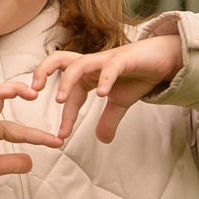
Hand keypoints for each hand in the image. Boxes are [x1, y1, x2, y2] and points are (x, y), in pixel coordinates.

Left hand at [32, 33, 184, 143]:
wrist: (164, 59)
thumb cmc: (137, 76)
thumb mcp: (120, 103)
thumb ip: (108, 119)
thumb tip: (102, 140)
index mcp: (87, 75)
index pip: (69, 95)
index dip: (64, 116)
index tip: (61, 136)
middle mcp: (91, 64)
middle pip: (59, 60)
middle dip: (42, 72)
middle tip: (34, 92)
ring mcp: (106, 60)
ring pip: (78, 64)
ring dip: (67, 82)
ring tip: (62, 101)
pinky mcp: (124, 58)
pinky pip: (110, 67)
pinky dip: (104, 79)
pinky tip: (101, 94)